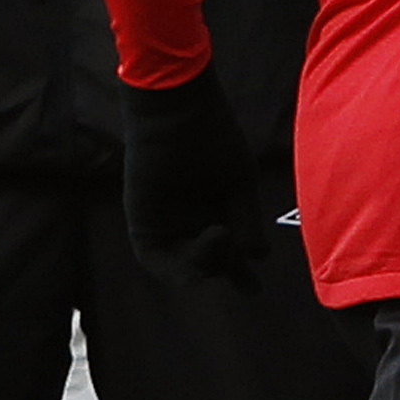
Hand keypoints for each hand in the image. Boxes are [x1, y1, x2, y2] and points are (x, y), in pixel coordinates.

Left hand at [120, 66, 268, 288]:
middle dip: (221, 269)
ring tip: (222, 235)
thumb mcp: (240, 181)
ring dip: (202, 265)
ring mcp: (163, 223)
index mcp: (212, 210)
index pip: (224, 251)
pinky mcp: (142, 222)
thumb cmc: (214, 136)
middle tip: (240, 261)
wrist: (178, 111)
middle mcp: (186, 221)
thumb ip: (247, 219)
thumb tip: (258, 257)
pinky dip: (179, 262)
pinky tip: (212, 236)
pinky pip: (154, 258)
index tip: (254, 288)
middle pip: (203, 264)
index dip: (238, 272)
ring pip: (179, 266)